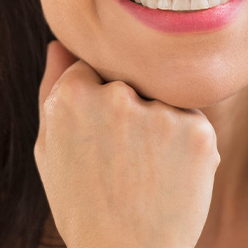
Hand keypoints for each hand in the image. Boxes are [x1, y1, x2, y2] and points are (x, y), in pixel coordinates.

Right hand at [34, 40, 219, 247]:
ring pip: (162, 102)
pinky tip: (170, 180)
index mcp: (71, 95)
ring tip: (145, 175)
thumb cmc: (81, 204)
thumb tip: (60, 42)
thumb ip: (53, 90)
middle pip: (129, 83)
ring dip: (159, 129)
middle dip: (129, 114)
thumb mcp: (50, 149)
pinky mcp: (197, 132)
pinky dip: (188, 149)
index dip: (95, 107)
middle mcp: (115, 96)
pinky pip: (193, 124)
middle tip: (121, 165)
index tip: (95, 142)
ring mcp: (158, 113)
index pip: (92, 71)